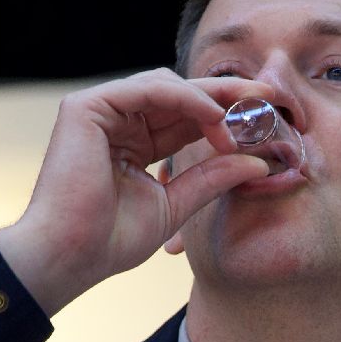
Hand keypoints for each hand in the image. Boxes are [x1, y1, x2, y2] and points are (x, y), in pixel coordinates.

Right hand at [0, 69, 275, 314]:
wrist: (70, 256)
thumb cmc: (111, 239)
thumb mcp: (176, 204)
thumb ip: (212, 179)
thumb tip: (259, 163)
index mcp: (135, 142)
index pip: (187, 118)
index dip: (226, 115)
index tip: (267, 117)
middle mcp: (118, 121)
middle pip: (181, 95)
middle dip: (227, 95)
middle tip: (270, 98)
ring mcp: (101, 110)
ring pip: (167, 85)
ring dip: (210, 100)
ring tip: (240, 123)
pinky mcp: (87, 106)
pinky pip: (148, 88)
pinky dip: (186, 98)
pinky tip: (214, 117)